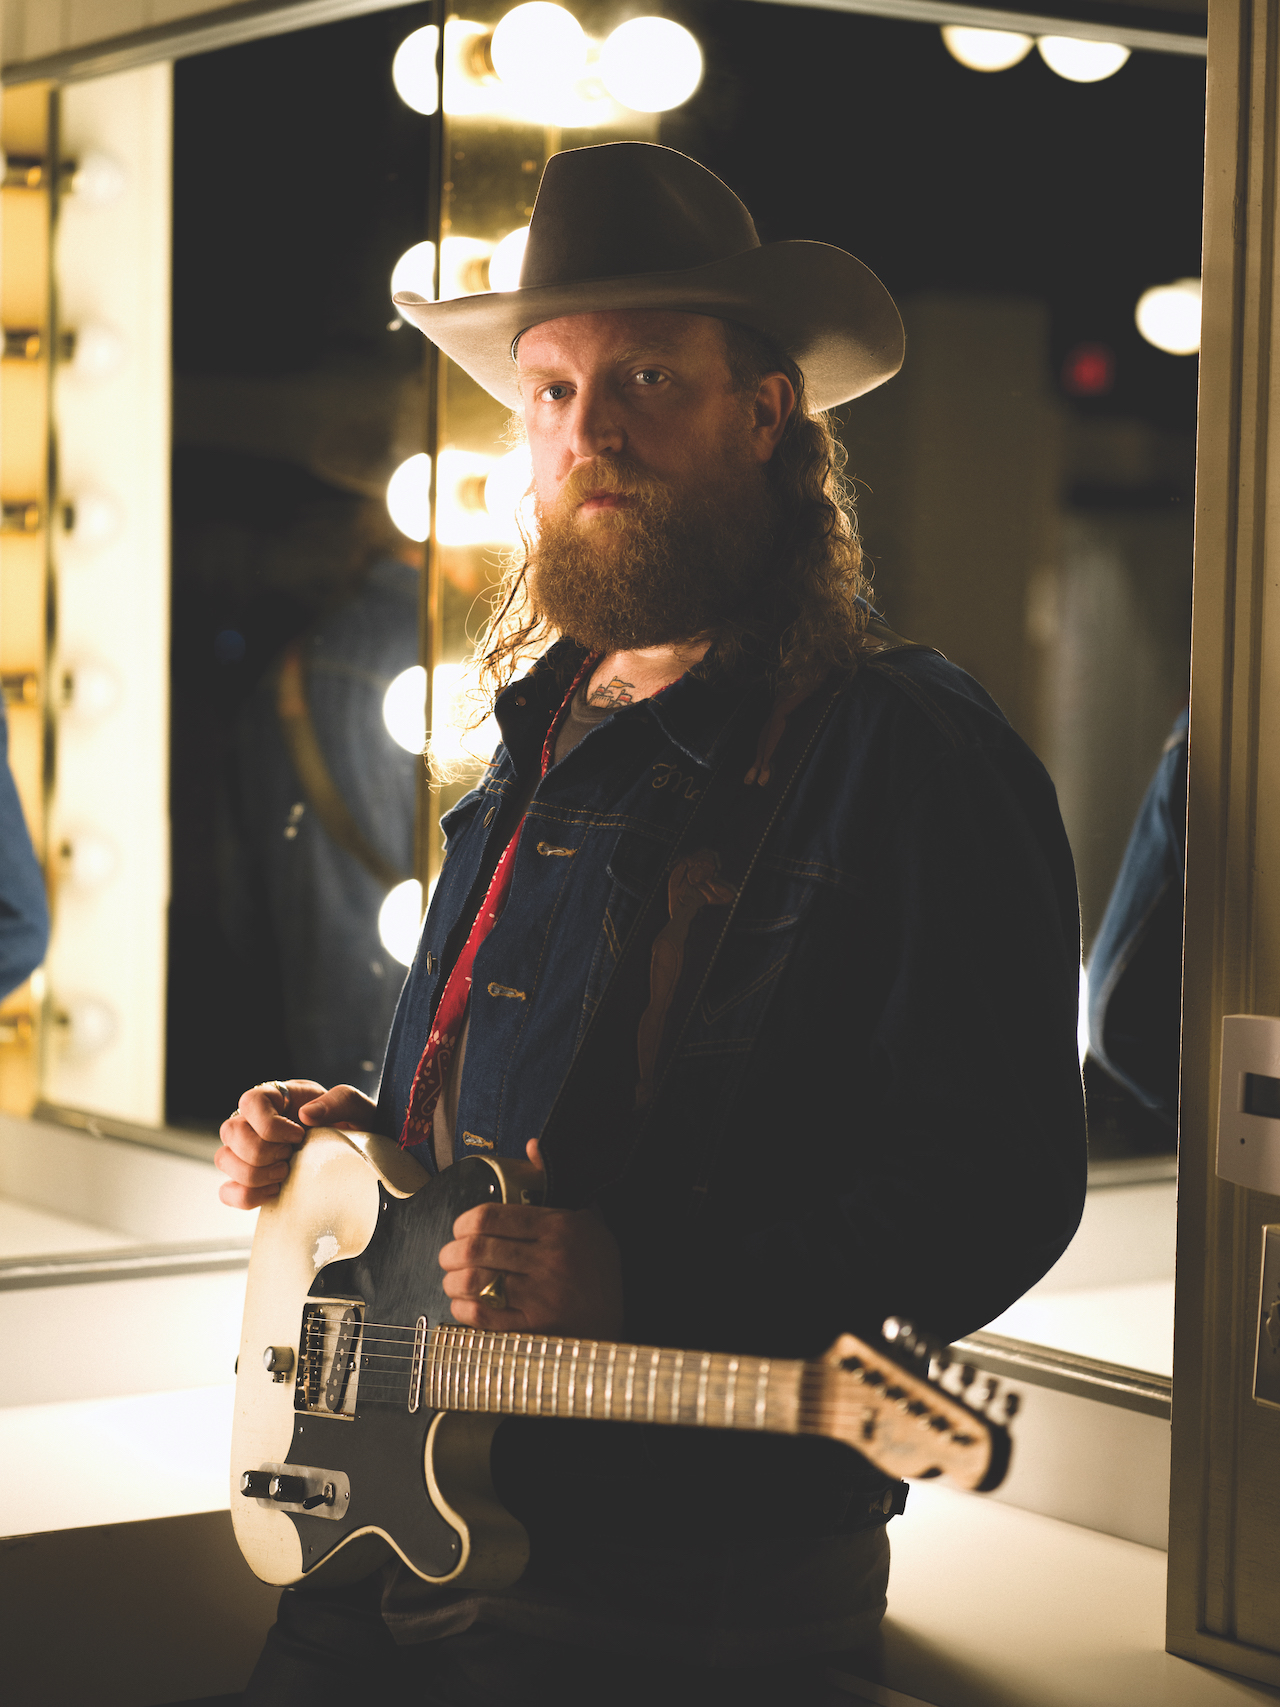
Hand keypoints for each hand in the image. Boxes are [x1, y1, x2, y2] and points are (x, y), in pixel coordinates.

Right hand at [215, 1079, 378, 1208]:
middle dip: (262, 1152)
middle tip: (290, 1155)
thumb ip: (340, 1102)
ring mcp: (246, 1151)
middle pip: (231, 1132)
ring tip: (284, 1173)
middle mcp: (253, 1122)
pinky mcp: (248, 1180)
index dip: (270, 1124)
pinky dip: (247, 1196)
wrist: (354, 1156)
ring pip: (224, 1160)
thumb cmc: (352, 1126)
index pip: (250, 1102)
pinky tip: (275, 1191)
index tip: (299, 1135)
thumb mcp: (356, 1107)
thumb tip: (307, 1114)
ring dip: (255, 1174)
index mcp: (277, 1098)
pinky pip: (227, 1191)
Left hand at [439, 1139, 623, 1337]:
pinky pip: (483, 1314)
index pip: (492, 1217)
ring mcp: (542, 1296)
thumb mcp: (587, 1221)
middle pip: (477, 1248)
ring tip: (452, 1279)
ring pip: (475, 1281)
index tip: (459, 1229)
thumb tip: (531, 1146)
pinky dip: (462, 1308)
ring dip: (453, 1280)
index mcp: (559, 1227)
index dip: (463, 1223)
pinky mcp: (534, 1328)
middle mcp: (550, 1259)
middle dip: (451, 1253)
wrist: (614, 1324)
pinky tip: (462, 1304)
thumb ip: (554, 1183)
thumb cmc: (597, 1271)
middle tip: (448, 1256)